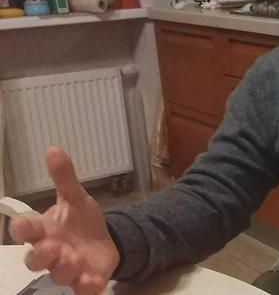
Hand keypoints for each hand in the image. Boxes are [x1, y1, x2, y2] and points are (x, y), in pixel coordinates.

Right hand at [9, 147, 119, 294]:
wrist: (105, 241)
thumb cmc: (81, 222)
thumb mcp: (76, 198)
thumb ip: (64, 178)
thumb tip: (54, 149)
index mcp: (44, 231)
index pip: (25, 232)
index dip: (22, 230)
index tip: (25, 225)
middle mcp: (51, 252)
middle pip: (35, 259)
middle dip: (42, 254)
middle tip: (55, 246)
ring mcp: (66, 269)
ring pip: (58, 274)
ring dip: (65, 268)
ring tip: (77, 259)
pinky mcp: (84, 282)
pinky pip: (81, 289)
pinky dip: (86, 286)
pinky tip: (93, 281)